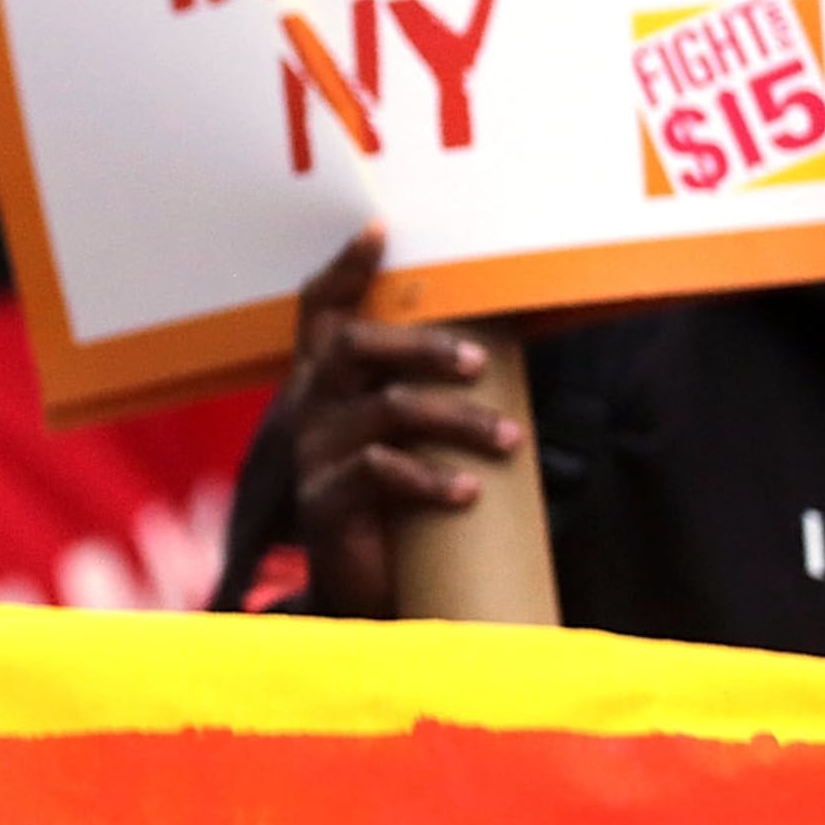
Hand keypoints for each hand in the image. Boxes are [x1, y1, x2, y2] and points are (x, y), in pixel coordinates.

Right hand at [287, 226, 523, 620]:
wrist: (369, 593)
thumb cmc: (401, 501)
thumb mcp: (414, 438)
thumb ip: (433, 396)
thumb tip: (501, 349)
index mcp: (330, 381)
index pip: (321, 311)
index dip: (344, 269)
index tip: (380, 231)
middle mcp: (313, 408)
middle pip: (352, 347)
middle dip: (420, 346)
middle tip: (480, 361)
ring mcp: (314, 454)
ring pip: (385, 411)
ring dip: (458, 420)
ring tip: (510, 440)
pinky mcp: (324, 504)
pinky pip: (378, 473)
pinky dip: (431, 479)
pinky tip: (469, 492)